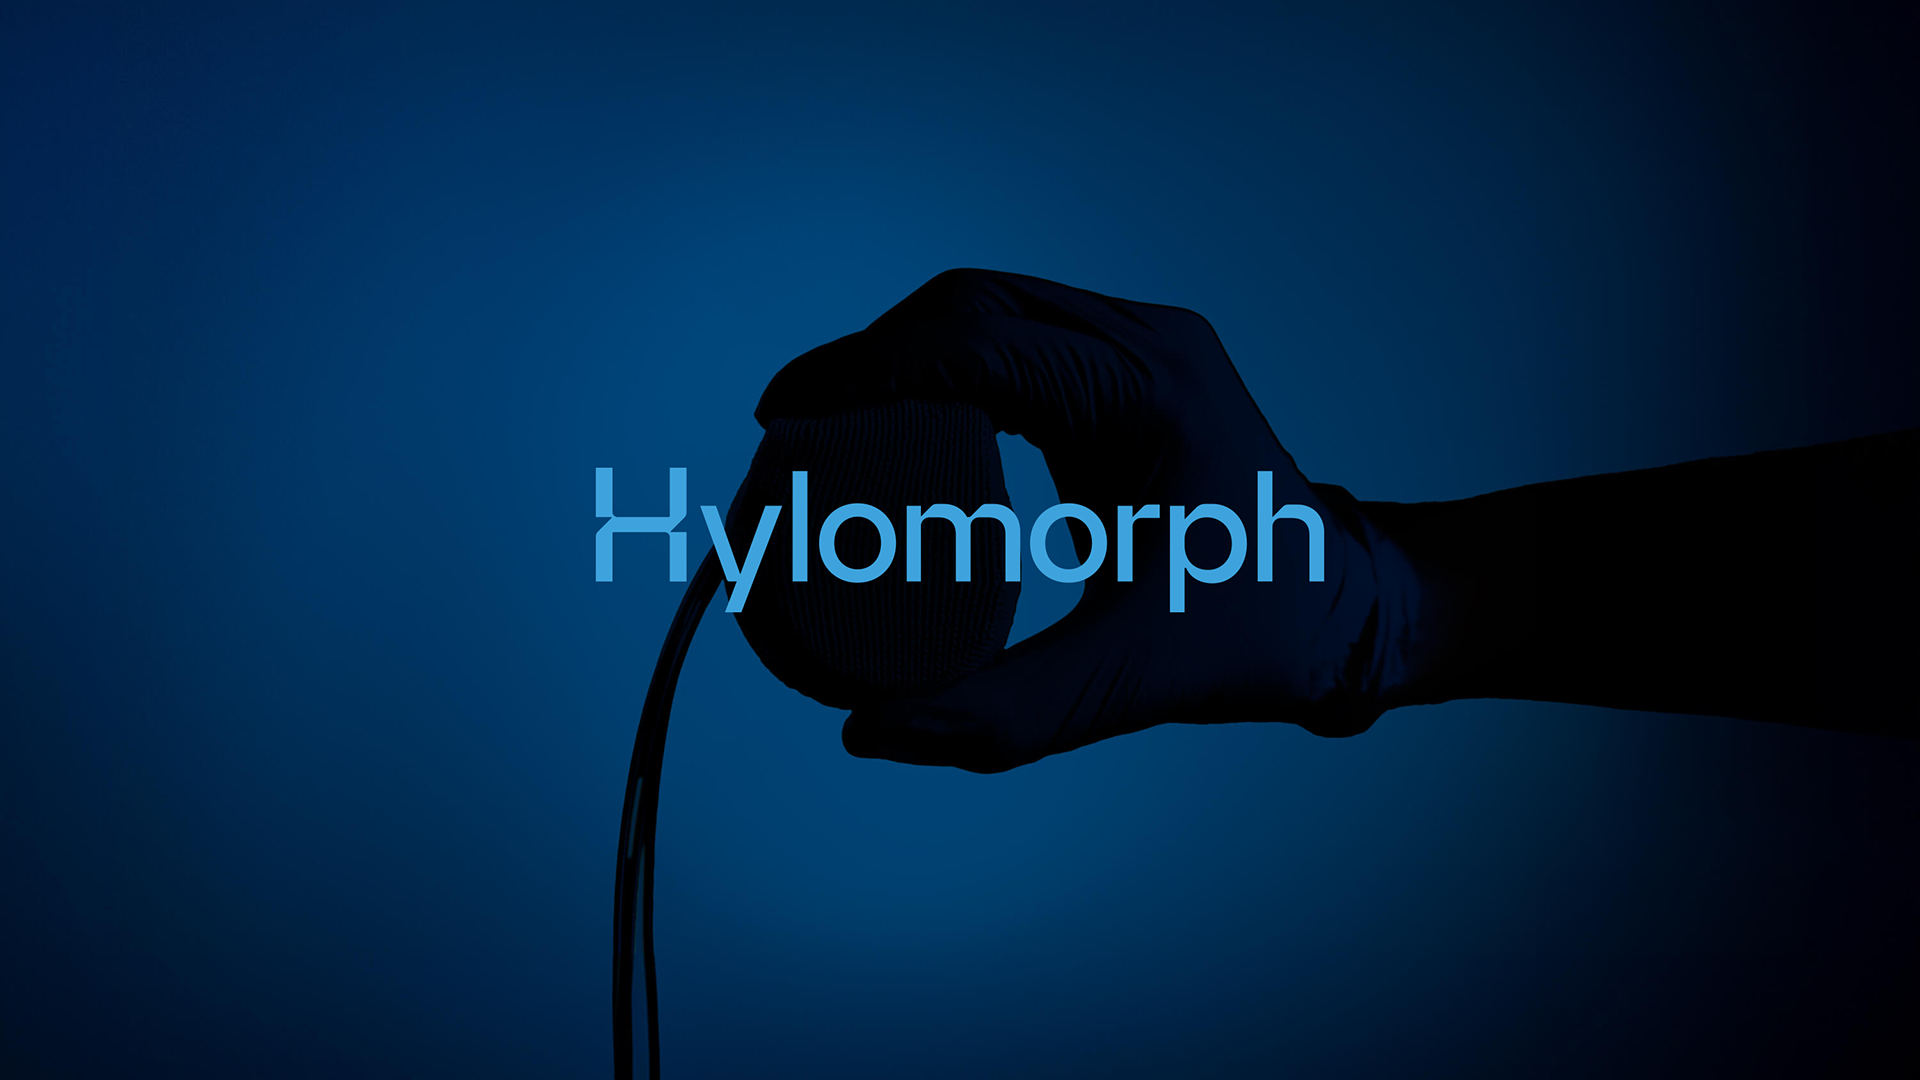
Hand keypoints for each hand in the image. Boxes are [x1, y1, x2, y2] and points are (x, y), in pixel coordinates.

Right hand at [756, 269, 1430, 770]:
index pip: (979, 341)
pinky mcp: (1127, 379)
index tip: (783, 414)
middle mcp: (1147, 346)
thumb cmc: (1256, 633)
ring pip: (991, 312)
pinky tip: (899, 423)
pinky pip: (1017, 344)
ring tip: (827, 424)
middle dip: (870, 356)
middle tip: (789, 426)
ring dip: (904, 355)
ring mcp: (1141, 353)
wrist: (1345, 613)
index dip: (865, 369)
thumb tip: (871, 732)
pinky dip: (946, 370)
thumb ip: (1003, 713)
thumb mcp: (1129, 679)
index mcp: (1150, 389)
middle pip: (973, 305)